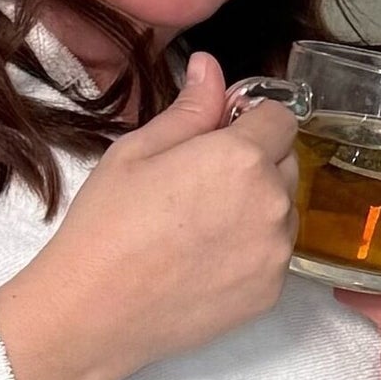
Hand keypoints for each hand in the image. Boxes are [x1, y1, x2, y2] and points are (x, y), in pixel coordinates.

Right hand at [0, 53, 300, 379]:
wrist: (93, 312)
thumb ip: (189, 109)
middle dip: (256, 163)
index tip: (219, 135)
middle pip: (287, 163)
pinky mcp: (272, 291)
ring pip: (284, 211)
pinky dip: (251, 250)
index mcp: (242, 158)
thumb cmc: (105, 226)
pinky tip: (204, 259)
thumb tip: (210, 67)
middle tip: (199, 183)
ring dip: (257, 208)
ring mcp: (276, 252)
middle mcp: (273, 203)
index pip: (280, 118)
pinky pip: (274, 254)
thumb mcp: (137, 151)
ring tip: (198, 226)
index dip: (250, 121)